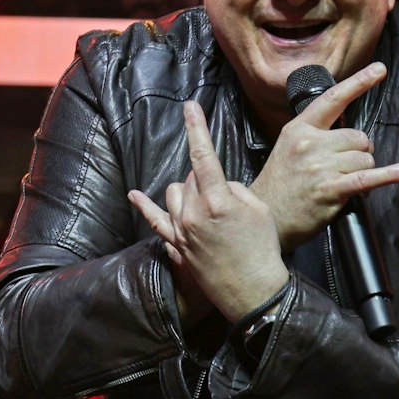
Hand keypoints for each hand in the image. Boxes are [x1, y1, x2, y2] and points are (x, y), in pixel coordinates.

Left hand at [129, 101, 289, 321]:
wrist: (252, 291)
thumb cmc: (263, 250)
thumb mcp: (258, 211)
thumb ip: (235, 189)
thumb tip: (219, 185)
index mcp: (218, 201)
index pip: (203, 156)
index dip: (196, 128)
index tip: (189, 106)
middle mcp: (193, 214)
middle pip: (191, 177)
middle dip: (205, 178)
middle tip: (226, 198)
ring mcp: (181, 231)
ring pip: (173, 195)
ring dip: (187, 192)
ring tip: (207, 207)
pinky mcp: (176, 246)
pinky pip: (155, 221)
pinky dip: (145, 207)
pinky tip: (135, 195)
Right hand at [248, 63, 398, 251]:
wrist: (268, 217)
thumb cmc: (280, 185)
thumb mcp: (288, 148)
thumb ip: (315, 135)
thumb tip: (352, 135)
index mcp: (298, 129)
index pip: (332, 99)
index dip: (358, 82)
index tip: (379, 69)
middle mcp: (309, 144)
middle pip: (358, 137)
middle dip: (359, 153)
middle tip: (343, 168)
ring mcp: (319, 166)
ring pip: (364, 159)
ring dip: (363, 171)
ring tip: (343, 183)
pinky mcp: (331, 189)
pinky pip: (367, 178)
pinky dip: (388, 175)